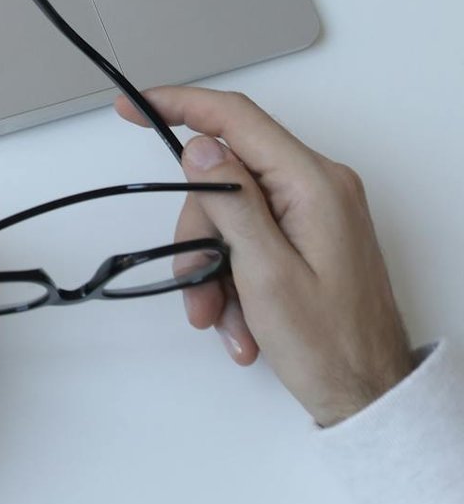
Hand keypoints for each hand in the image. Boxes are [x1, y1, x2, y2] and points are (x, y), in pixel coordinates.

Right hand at [116, 86, 415, 427]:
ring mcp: (316, 209)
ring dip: (215, 267)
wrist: (371, 398)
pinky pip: (253, 236)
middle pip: (225, 177)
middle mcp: (319, 185)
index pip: (236, 118)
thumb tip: (200, 145)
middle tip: (194, 283)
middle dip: (200, 233)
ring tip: (224, 320)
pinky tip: (243, 323)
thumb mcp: (267, 275)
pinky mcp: (311, 233)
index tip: (133, 107)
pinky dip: (236, 277)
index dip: (179, 105)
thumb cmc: (331, 347)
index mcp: (313, 183)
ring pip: (232, 213)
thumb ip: (232, 202)